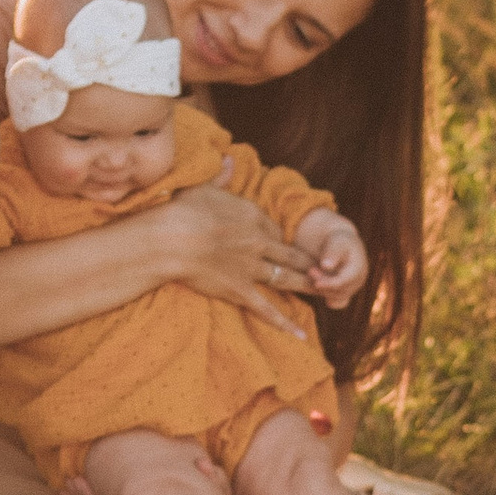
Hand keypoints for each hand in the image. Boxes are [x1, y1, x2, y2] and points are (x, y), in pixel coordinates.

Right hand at [145, 178, 319, 337]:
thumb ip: (221, 177)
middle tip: (324, 269)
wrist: (170, 239)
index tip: (290, 246)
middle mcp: (258, 242)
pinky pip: (266, 309)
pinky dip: (284, 323)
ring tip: (324, 292)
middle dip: (309, 262)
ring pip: (287, 278)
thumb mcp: (203, 188)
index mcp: (252, 216)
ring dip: (307, 286)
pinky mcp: (240, 290)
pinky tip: (300, 334)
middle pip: (291, 254)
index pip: (276, 230)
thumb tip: (229, 159)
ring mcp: (251, 268)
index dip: (284, 240)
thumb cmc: (181, 211)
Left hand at [294, 213, 368, 307]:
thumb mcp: (337, 242)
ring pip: (337, 298)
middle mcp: (358, 282)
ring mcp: (352, 289)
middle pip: (339, 291)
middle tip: (310, 271)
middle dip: (324, 284)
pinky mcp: (344, 293)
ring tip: (311, 275)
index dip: (328, 283)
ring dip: (322, 290)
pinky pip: (337, 303)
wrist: (340, 245)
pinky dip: (326, 297)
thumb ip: (332, 252)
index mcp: (359, 269)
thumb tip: (326, 266)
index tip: (314, 279)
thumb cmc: (338, 241)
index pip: (343, 282)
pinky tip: (317, 287)